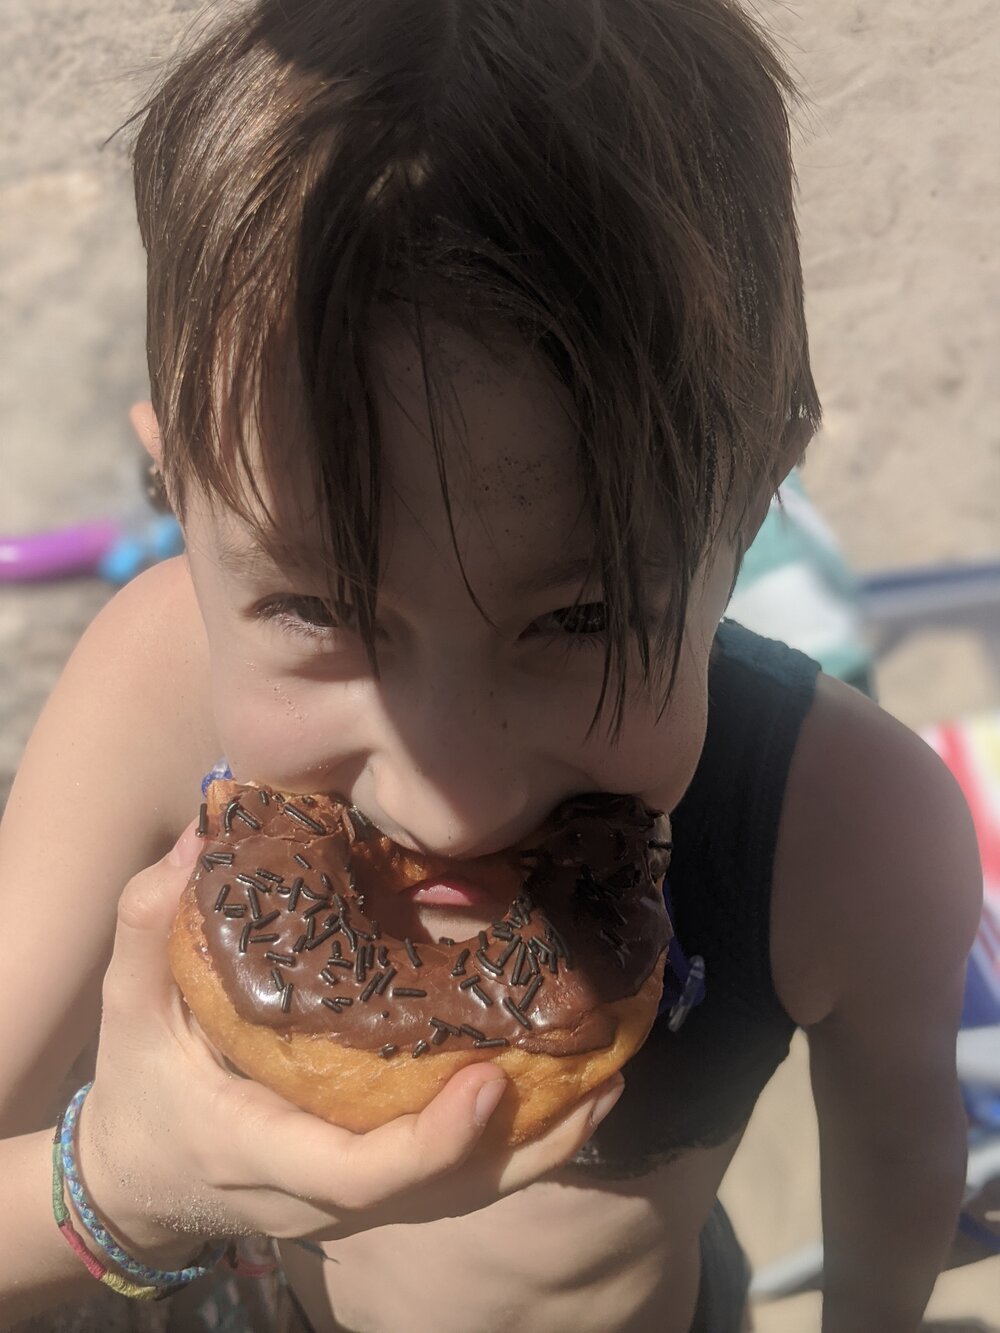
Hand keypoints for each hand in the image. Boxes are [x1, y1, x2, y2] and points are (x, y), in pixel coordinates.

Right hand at [76, 825, 623, 1259]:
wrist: (140, 1175)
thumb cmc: (143, 1084)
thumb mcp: (130, 1005)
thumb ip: (150, 924)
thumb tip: (202, 837)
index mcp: (259, 1153)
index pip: (359, 1174)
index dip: (433, 1144)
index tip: (493, 1085)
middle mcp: (319, 1197)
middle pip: (439, 1195)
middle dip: (524, 1147)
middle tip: (597, 1075)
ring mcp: (353, 1204)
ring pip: (460, 1198)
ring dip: (540, 1146)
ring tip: (609, 1081)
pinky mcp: (374, 1194)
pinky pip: (455, 1184)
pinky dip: (516, 1147)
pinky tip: (569, 1095)